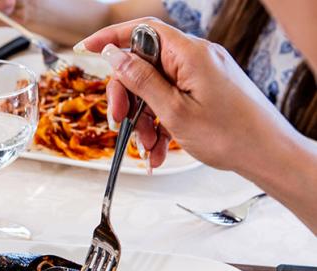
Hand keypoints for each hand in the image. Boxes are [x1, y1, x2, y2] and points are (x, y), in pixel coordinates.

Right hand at [77, 18, 297, 173]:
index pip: (143, 31)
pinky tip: (160, 151)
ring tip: (149, 149)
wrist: (267, 154)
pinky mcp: (205, 91)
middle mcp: (196, 58)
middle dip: (128, 97)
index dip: (112, 37)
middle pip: (144, 65)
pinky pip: (171, 102)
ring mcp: (202, 75)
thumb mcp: (174, 110)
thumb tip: (114, 55)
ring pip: (155, 89)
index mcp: (190, 54)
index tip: (87, 48)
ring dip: (144, 120)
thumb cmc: (230, 134)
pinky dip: (161, 125)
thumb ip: (141, 80)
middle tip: (120, 123)